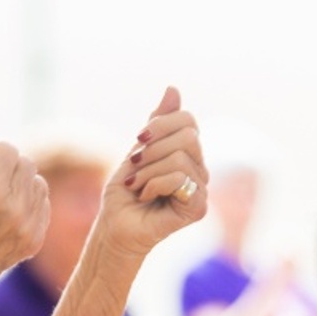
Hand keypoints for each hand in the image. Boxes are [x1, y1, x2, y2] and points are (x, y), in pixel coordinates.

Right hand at [0, 123, 50, 285]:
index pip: (8, 150)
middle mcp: (14, 209)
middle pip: (26, 163)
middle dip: (8, 166)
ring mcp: (28, 227)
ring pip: (38, 182)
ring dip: (21, 184)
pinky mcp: (35, 240)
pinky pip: (43, 205)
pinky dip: (29, 203)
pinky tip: (8, 214)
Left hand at [95, 86, 207, 255]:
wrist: (114, 227)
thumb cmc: (123, 193)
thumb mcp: (137, 150)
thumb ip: (157, 123)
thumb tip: (173, 89)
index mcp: (187, 154)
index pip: (187, 120)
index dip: (160, 124)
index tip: (138, 139)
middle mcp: (199, 169)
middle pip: (188, 135)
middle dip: (152, 149)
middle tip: (134, 168)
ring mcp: (202, 189)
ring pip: (180, 158)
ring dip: (147, 171)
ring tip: (136, 187)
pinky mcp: (198, 207)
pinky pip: (179, 178)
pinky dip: (153, 184)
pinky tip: (145, 197)